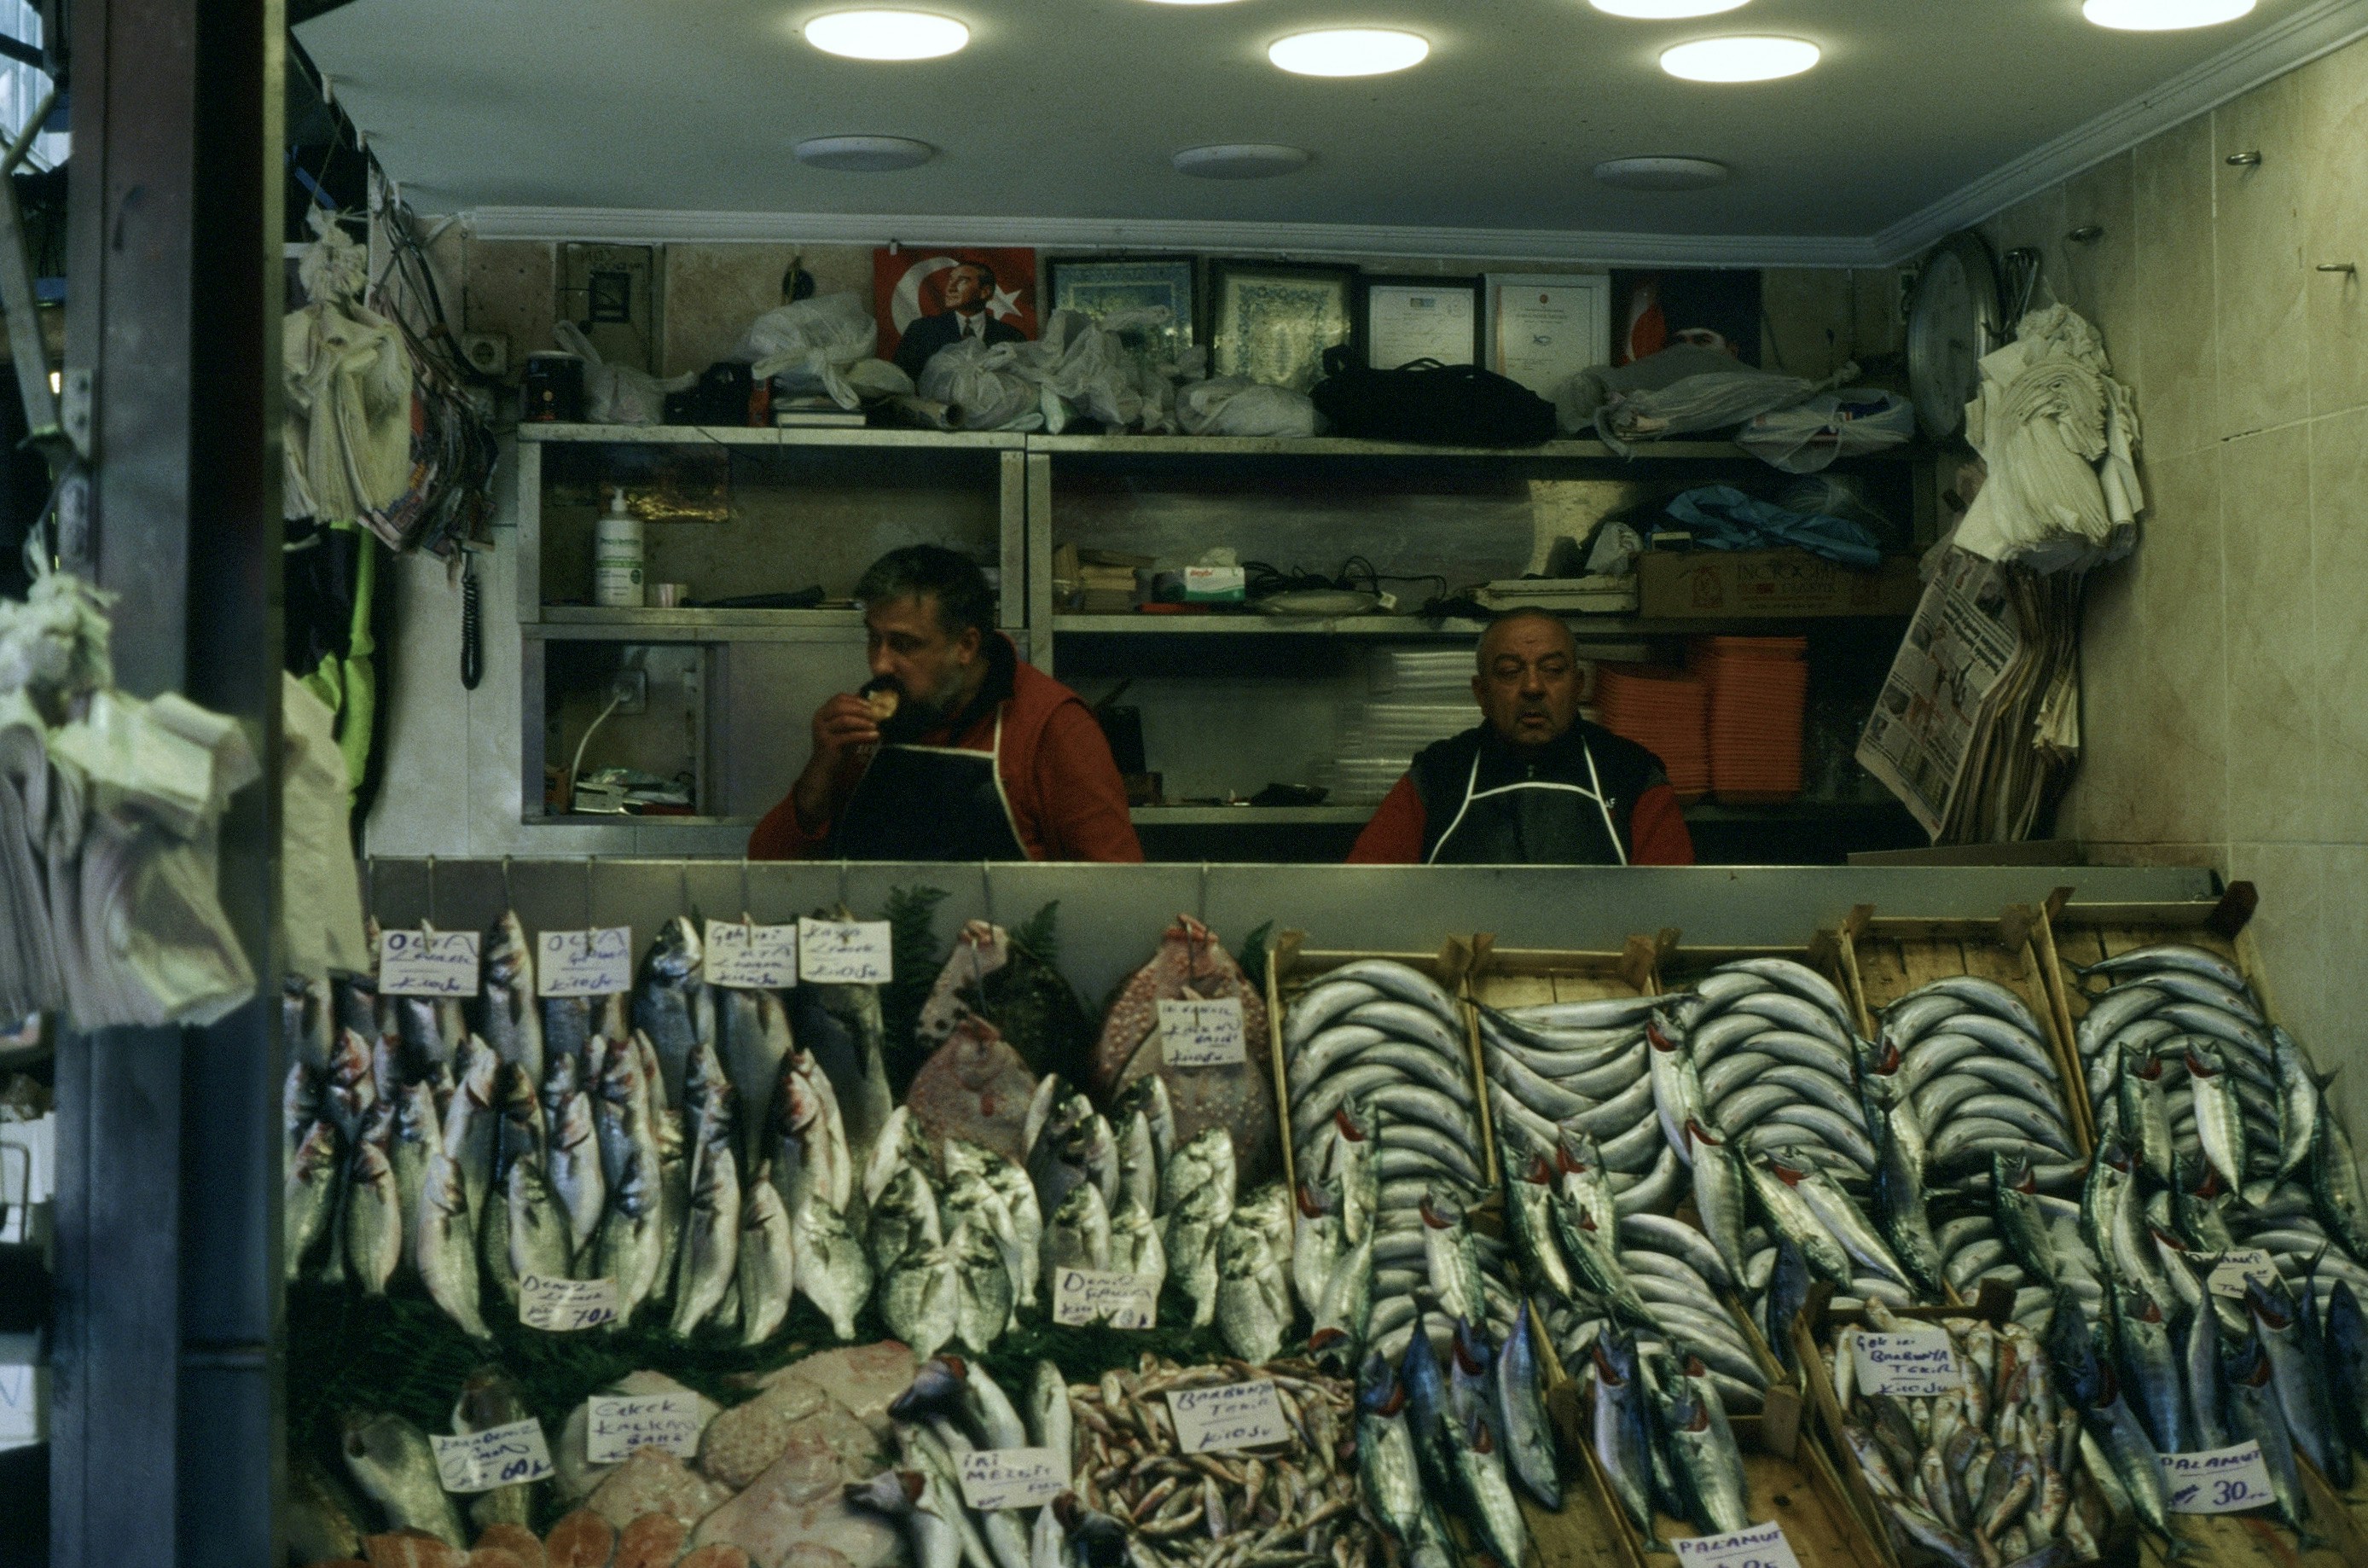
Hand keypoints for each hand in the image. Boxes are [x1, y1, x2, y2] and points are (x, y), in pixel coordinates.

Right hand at [791, 692, 881, 830]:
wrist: (826, 768)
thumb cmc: (839, 746)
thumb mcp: (848, 728)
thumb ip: (856, 717)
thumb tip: (876, 706)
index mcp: (823, 712)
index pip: (839, 698)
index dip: (856, 699)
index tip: (872, 705)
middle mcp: (820, 719)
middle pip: (841, 706)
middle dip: (861, 709)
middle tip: (876, 714)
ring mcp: (822, 731)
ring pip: (844, 719)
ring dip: (863, 722)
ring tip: (876, 725)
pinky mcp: (827, 743)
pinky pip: (848, 736)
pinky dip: (863, 735)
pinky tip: (875, 736)